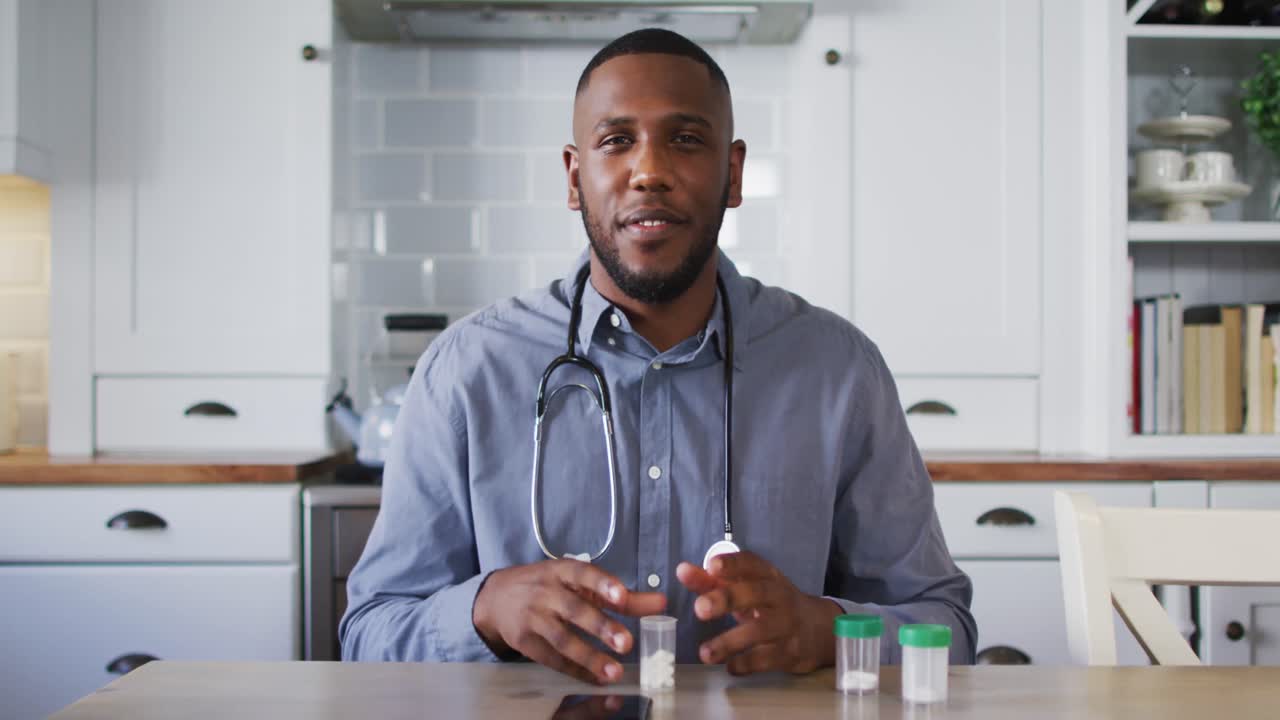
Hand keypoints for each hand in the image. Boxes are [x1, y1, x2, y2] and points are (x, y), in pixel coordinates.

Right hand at [472, 559, 666, 683]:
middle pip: (574, 610)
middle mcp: (545, 591)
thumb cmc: (549, 587)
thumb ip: (621, 596)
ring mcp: (532, 617)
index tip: (622, 596)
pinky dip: (575, 670)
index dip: (603, 584)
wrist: (497, 597)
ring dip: (590, 657)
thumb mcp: (580, 583)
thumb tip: (661, 604)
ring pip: (562, 639)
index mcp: (561, 571)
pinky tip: (596, 679)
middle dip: (601, 627)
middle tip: (627, 643)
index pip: (583, 574)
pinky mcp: (524, 641)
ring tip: (616, 672)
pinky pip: (552, 659)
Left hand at [676, 552, 841, 675]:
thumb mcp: (747, 588)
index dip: (732, 564)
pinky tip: (730, 667)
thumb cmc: (772, 603)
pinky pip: (766, 659)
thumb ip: (713, 581)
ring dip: (730, 642)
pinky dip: (746, 664)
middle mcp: (779, 596)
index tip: (711, 566)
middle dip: (727, 599)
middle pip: (755, 594)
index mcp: (767, 576)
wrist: (817, 628)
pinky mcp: (790, 651)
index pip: (750, 563)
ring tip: (704, 653)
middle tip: (700, 608)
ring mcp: (786, 625)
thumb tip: (682, 571)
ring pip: (760, 631)